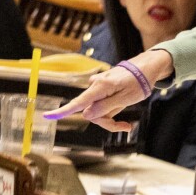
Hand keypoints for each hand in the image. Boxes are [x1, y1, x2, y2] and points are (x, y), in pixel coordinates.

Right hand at [44, 49, 173, 131]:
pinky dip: (111, 113)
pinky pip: (101, 106)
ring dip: (110, 119)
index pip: (78, 103)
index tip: (47, 116)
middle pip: (90, 112)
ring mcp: (98, 87)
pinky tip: (123, 117)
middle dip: (105, 122)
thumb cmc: (139, 82)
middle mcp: (95, 86)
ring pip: (96, 111)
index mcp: (100, 87)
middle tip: (125, 126)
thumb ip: (105, 107)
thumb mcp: (126, 98)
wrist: (147, 68)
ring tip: (127, 123)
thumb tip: (85, 115)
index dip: (62, 112)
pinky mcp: (102, 89)